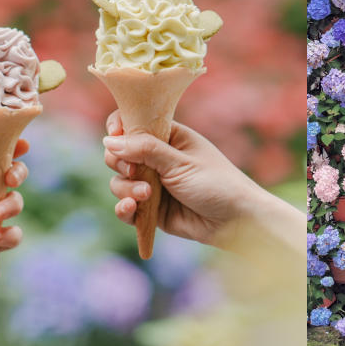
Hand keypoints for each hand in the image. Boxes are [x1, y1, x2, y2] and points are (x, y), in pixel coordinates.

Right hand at [102, 111, 299, 251]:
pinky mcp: (151, 210)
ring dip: (125, 188)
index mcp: (169, 137)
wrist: (235, 222)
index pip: (134, 123)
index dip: (118, 127)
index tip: (113, 135)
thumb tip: (109, 139)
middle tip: (133, 171)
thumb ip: (145, 150)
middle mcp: (157, 159)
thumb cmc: (216, 184)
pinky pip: (127, 207)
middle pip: (119, 153)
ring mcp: (153, 184)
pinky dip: (124, 208)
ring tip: (145, 195)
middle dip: (119, 162)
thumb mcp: (180, 163)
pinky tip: (130, 208)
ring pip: (119, 181)